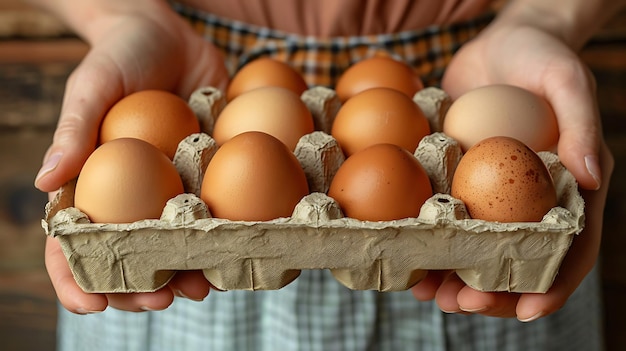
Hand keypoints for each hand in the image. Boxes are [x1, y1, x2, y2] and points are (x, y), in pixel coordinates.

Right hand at [36, 5, 227, 312]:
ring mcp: (171, 191)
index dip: (76, 277)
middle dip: (139, 287)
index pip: (74, 240)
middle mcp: (131, 196)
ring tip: (199, 288)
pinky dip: (223, 237)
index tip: (91, 306)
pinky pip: (215, 215)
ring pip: (174, 246)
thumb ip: (74, 130)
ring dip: (185, 273)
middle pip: (128, 256)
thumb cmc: (120, 56)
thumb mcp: (92, 86)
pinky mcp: (209, 177)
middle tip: (158, 301)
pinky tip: (235, 250)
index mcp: (92, 183)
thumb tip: (44, 182)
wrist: (171, 35)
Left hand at [411, 20, 613, 320]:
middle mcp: (531, 199)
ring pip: (478, 250)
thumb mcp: (566, 81)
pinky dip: (431, 242)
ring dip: (456, 277)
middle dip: (493, 291)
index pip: (570, 247)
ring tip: (430, 295)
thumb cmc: (541, 56)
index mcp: (568, 188)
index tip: (527, 311)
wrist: (498, 43)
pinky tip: (410, 259)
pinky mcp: (461, 182)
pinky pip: (448, 221)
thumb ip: (581, 126)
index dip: (553, 283)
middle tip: (462, 304)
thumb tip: (591, 177)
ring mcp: (493, 195)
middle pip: (518, 260)